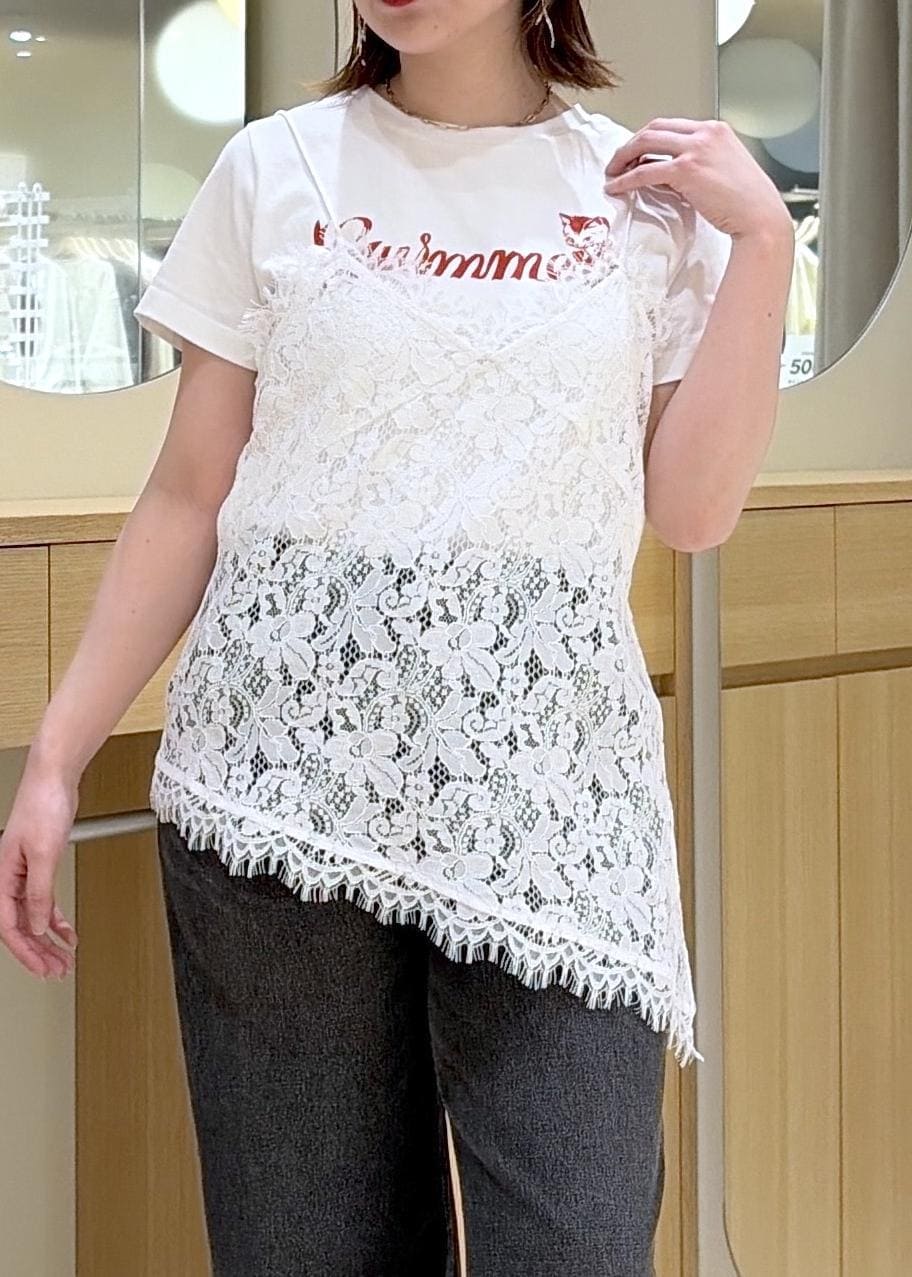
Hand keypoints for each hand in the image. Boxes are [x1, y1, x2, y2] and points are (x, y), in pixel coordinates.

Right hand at [0, 755, 79, 978]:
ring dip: (49, 938)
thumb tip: (39, 925)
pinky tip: (68, 930)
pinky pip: (44, 900)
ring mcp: (24, 872)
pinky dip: (57, 917)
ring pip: (33, 915)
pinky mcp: (39, 865)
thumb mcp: (44, 853)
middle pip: (20, 925)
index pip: (9, 925)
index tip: (42, 968)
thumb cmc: (42, 804)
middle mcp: (9, 878)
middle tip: (56, 970)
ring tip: (64, 958)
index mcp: (2, 877)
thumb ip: (39, 892)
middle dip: (38, 951)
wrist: (54, 778)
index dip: (26, 951)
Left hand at [603, 117, 793, 241]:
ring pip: (646, 142)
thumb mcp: (722, 171)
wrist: (760, 218)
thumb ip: (698, 165)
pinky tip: (617, 187)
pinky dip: (626, 179)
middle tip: (617, 162)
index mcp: (715, 130)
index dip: (648, 139)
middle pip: (654, 128)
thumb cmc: (746, 203)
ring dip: (623, 157)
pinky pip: (646, 171)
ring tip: (612, 174)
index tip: (635, 154)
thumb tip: (668, 175)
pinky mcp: (687, 170)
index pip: (671, 125)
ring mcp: (696, 149)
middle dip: (630, 144)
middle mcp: (705, 133)